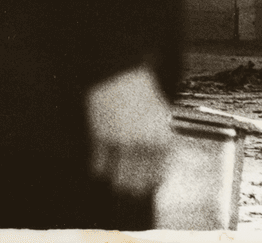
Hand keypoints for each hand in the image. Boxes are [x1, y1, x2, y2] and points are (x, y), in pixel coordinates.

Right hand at [85, 64, 172, 198]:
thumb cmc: (142, 96)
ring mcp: (121, 142)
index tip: (145, 185)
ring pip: (118, 178)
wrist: (120, 74)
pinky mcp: (101, 136)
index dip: (150, 183)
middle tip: (128, 188)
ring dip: (116, 181)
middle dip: (133, 187)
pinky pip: (98, 163)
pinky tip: (99, 168)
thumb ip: (162, 146)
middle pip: (137, 182)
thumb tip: (157, 172)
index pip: (157, 176)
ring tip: (115, 181)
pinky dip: (99, 168)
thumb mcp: (162, 120)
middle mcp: (143, 145)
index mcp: (162, 141)